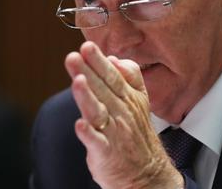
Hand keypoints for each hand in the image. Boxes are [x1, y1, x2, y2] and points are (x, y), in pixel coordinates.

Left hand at [65, 41, 181, 188]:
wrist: (147, 174)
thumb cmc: (137, 135)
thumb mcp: (139, 101)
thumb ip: (130, 77)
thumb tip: (114, 58)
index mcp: (128, 99)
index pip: (112, 76)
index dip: (99, 61)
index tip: (87, 46)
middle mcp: (121, 113)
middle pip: (103, 89)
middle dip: (88, 71)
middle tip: (74, 56)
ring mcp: (114, 132)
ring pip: (98, 111)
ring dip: (87, 96)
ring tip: (77, 81)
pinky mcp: (106, 153)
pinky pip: (97, 142)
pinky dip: (88, 134)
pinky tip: (79, 125)